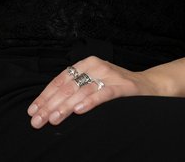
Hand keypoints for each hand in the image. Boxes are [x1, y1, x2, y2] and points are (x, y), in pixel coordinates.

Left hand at [27, 55, 162, 128]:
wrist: (152, 86)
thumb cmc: (119, 88)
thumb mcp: (95, 83)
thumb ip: (77, 89)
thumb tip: (51, 105)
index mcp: (86, 64)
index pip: (60, 80)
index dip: (45, 95)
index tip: (32, 110)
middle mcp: (95, 66)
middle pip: (67, 87)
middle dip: (50, 105)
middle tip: (37, 120)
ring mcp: (109, 75)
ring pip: (81, 91)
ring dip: (64, 107)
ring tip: (52, 118)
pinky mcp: (123, 87)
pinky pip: (103, 94)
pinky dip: (89, 102)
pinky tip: (78, 111)